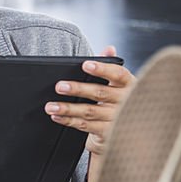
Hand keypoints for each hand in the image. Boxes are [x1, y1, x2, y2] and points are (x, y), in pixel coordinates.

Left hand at [44, 45, 135, 181]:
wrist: (128, 129)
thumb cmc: (120, 101)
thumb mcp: (120, 83)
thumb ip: (112, 65)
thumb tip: (109, 48)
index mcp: (129, 85)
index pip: (118, 74)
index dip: (102, 69)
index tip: (86, 65)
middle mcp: (124, 102)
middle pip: (100, 93)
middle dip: (78, 89)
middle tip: (60, 86)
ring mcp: (116, 118)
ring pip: (89, 111)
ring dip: (68, 108)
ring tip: (51, 106)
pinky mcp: (108, 132)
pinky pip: (85, 126)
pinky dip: (69, 121)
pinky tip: (57, 116)